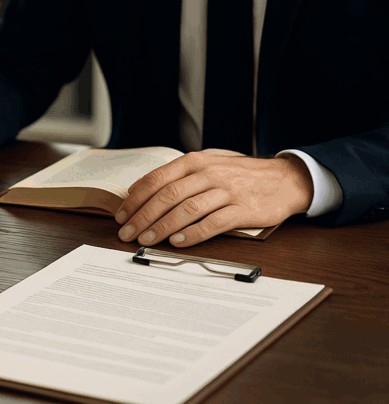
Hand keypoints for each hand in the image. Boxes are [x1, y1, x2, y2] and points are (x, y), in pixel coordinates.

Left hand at [115, 150, 313, 246]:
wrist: (283, 179)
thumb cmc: (239, 175)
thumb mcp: (207, 165)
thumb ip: (176, 176)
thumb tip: (139, 188)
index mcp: (194, 162)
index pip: (156, 180)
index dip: (135, 199)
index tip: (121, 216)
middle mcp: (207, 173)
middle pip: (166, 196)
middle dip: (142, 217)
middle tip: (127, 234)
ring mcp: (226, 191)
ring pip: (186, 210)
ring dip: (162, 227)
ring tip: (146, 240)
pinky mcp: (243, 209)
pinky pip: (212, 223)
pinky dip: (192, 233)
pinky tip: (177, 241)